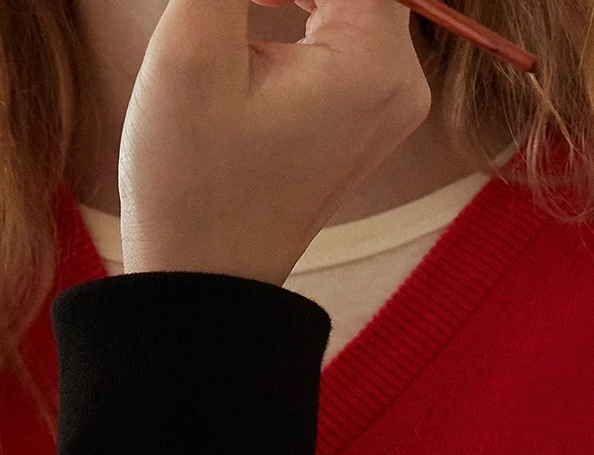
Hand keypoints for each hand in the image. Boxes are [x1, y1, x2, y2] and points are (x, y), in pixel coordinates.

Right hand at [119, 0, 430, 283]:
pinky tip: (236, 14)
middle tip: (214, 8)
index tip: (231, 1)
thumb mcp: (194, 45)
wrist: (204, 287)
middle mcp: (401, 75)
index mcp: (377, 59)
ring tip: (218, 20)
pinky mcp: (359, 105)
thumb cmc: (192, 183)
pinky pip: (333, 16)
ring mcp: (386, 94)